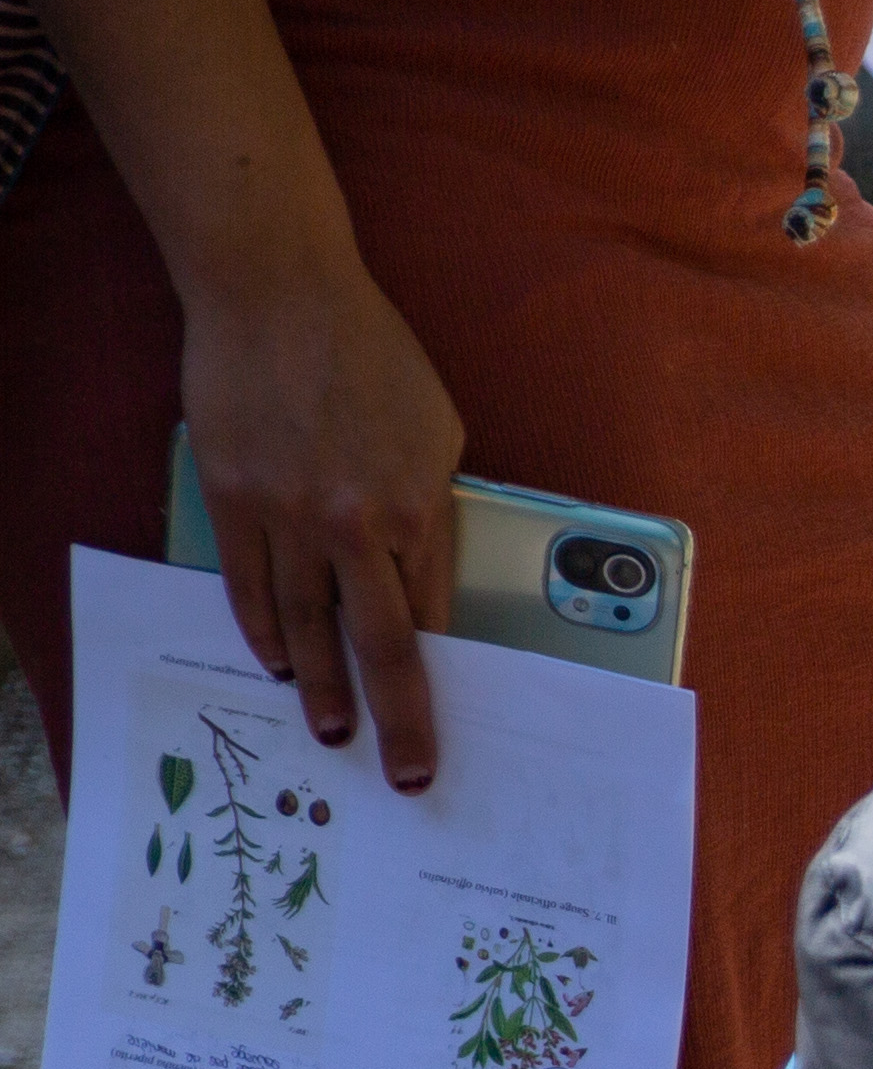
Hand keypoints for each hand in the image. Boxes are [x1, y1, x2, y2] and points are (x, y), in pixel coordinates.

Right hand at [182, 253, 458, 785]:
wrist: (278, 292)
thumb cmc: (371, 355)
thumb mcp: (437, 432)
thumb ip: (432, 507)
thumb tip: (423, 573)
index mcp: (420, 511)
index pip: (431, 617)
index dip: (438, 678)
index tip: (443, 723)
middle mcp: (355, 525)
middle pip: (379, 647)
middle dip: (395, 720)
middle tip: (404, 775)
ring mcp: (288, 515)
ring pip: (306, 626)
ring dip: (318, 688)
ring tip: (327, 735)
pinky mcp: (232, 496)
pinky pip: (247, 584)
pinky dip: (263, 629)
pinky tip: (275, 662)